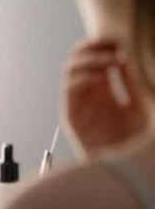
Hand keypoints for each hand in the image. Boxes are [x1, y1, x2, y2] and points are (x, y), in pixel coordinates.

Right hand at [61, 38, 149, 159]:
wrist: (123, 170)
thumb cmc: (133, 143)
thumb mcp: (140, 107)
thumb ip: (132, 84)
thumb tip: (126, 57)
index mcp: (102, 87)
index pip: (94, 56)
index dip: (101, 44)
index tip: (116, 38)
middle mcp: (87, 91)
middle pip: (79, 57)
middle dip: (93, 48)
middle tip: (110, 44)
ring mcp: (77, 101)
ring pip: (71, 69)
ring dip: (89, 61)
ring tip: (109, 61)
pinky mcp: (71, 114)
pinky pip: (69, 89)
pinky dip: (82, 79)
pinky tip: (99, 78)